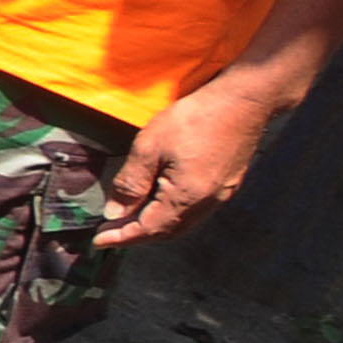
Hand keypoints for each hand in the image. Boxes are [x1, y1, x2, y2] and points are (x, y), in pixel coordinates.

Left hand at [94, 77, 288, 249]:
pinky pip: (195, 211)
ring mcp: (221, 195)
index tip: (98, 241)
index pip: (149, 229)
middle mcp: (208, 203)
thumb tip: (115, 212)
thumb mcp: (150, 146)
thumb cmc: (195, 118)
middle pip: (168, 232)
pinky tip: (159, 203)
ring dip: (155, 226)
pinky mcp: (227, 184)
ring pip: (183, 224)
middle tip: (110, 231)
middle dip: (137, 235)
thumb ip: (131, 182)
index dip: (122, 237)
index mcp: (188, 197)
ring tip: (130, 219)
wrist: (244, 101)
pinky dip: (172, 214)